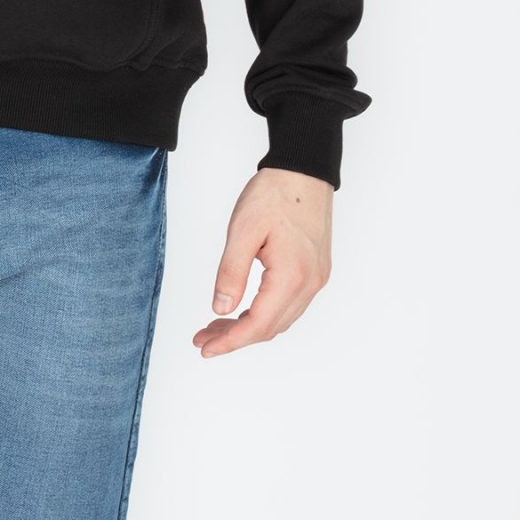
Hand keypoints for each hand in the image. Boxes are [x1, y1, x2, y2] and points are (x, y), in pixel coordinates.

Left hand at [193, 166, 332, 356]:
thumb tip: (220, 309)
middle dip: (234, 338)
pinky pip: (289, 305)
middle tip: (202, 338)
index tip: (205, 348)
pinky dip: (264, 314)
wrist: (304, 170)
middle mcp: (310, 283)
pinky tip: (242, 310)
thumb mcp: (243, 231)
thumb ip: (231, 273)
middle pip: (270, 328)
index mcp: (292, 276)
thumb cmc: (274, 194)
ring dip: (249, 327)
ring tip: (216, 326)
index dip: (230, 342)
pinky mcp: (316, 271)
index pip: (258, 325)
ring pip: (280, 319)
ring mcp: (316, 278)